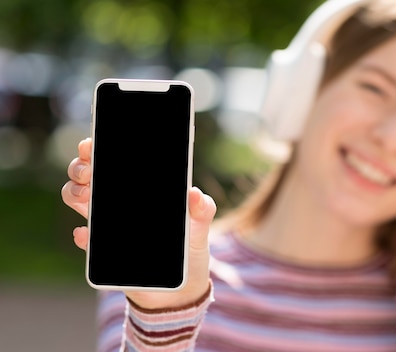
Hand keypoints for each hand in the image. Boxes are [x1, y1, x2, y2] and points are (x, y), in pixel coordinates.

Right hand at [61, 138, 216, 308]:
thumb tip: (195, 195)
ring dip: (74, 192)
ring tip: (87, 196)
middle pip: (86, 175)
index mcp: (138, 190)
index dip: (98, 149)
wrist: (182, 287)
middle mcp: (117, 202)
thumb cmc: (188, 249)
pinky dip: (83, 235)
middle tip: (90, 172)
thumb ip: (202, 210)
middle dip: (81, 167)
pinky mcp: (103, 252)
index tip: (94, 143)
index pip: (113, 161)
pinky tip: (86, 232)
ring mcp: (106, 225)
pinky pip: (85, 239)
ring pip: (76, 198)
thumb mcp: (200, 228)